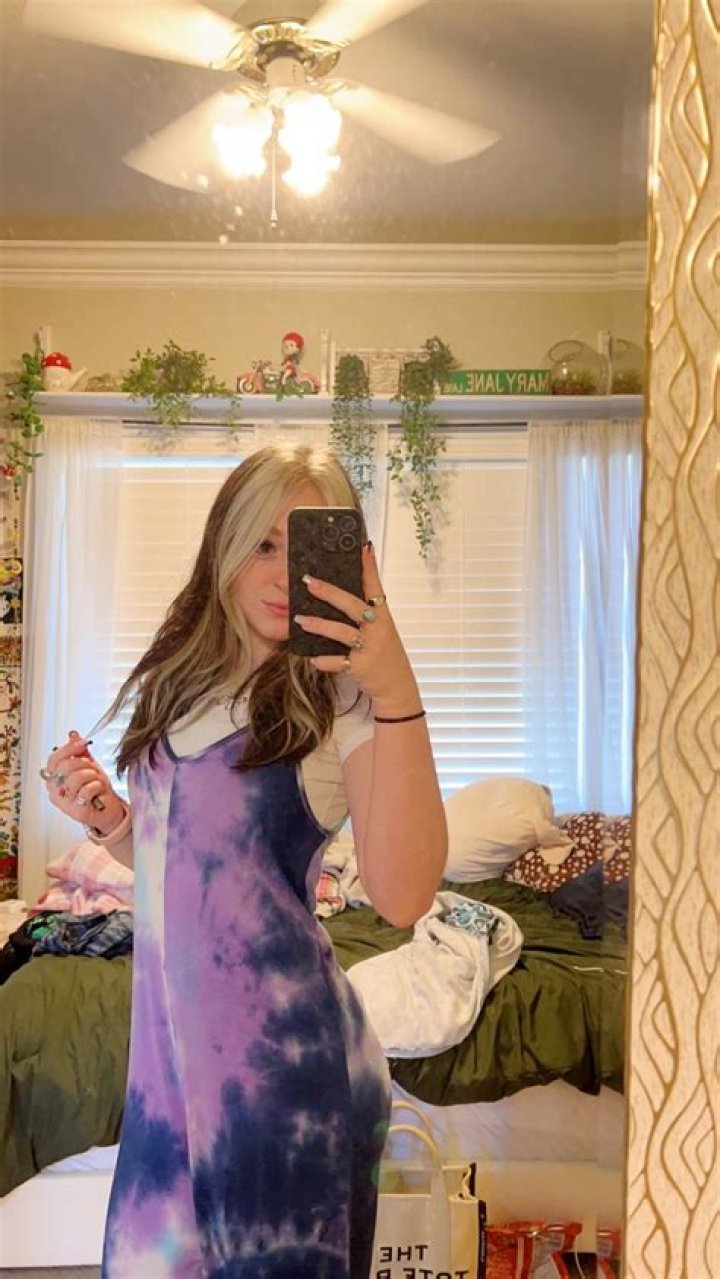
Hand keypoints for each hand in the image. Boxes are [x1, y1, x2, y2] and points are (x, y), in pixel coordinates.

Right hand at [41, 731, 125, 834]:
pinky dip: (97, 786)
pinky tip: (99, 790)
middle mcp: (55, 791)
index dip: (68, 749)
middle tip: (93, 768)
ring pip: (76, 778)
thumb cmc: (95, 788)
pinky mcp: (76, 812)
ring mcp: (64, 802)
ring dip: (92, 775)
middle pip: (65, 766)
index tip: (82, 742)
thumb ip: (79, 751)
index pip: (54, 760)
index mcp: (54, 778)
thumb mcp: (88, 765)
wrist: (109, 808)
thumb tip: (73, 735)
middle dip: (84, 763)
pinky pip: (86, 791)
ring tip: (96, 780)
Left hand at [293, 542, 422, 715]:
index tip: (363, 548)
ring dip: (318, 625)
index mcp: (383, 617)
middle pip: (352, 605)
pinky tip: (313, 658)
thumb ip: (367, 614)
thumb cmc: (386, 654)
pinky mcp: (360, 666)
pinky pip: (337, 661)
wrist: (397, 686)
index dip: (369, 567)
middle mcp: (378, 629)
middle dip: (329, 592)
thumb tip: (341, 595)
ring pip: (341, 632)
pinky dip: (324, 660)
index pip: (375, 587)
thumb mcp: (382, 630)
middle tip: (309, 582)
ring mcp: (369, 648)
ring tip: (299, 620)